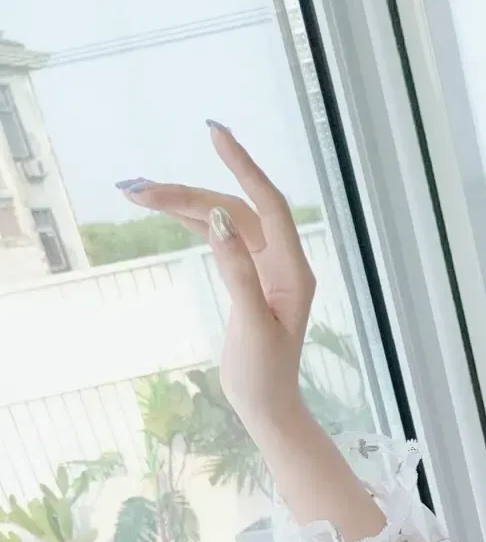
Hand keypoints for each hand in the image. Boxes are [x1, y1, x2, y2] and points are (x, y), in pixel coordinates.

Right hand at [118, 122, 314, 420]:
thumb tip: (219, 219)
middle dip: (188, 192)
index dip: (242, 165)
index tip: (214, 133)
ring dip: (183, 205)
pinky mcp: (248, 279)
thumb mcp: (252, 325)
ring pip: (223, 221)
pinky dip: (192, 223)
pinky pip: (220, 238)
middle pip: (235, 208)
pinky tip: (165, 210)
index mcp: (293, 269)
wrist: (267, 407)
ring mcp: (265, 269)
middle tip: (138, 188)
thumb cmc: (265, 375)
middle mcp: (282, 262)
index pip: (268, 203)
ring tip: (137, 193)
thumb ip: (238, 272)